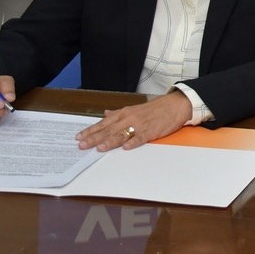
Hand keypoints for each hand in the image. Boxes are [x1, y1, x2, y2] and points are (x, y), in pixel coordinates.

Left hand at [76, 91, 191, 150]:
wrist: (175, 105)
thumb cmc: (154, 108)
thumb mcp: (133, 109)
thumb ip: (118, 113)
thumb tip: (105, 114)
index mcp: (124, 113)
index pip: (104, 123)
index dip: (91, 131)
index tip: (79, 137)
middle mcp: (129, 118)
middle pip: (109, 130)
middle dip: (95, 138)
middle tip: (82, 146)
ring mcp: (140, 125)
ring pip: (122, 134)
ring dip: (110, 141)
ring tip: (99, 148)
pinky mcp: (152, 131)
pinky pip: (141, 138)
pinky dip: (133, 142)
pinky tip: (126, 147)